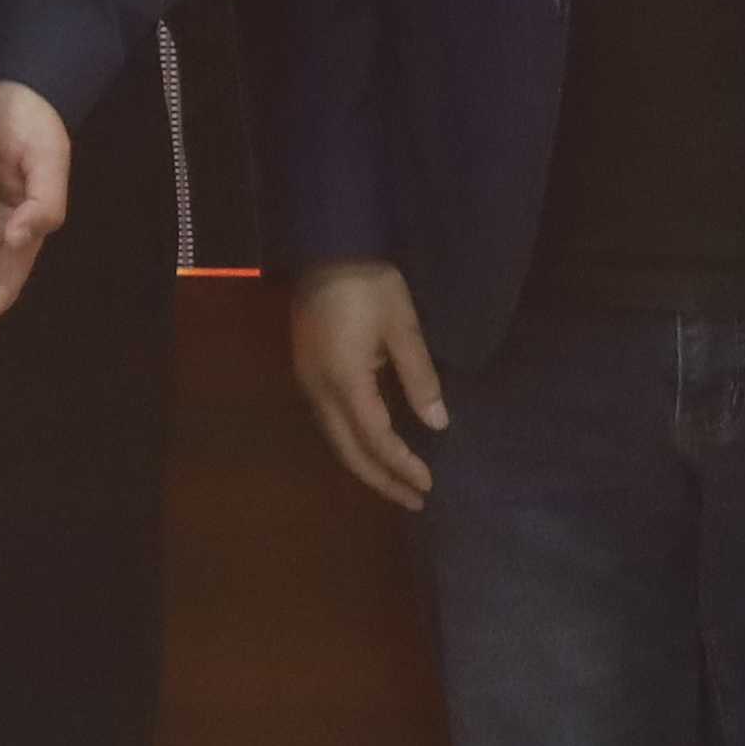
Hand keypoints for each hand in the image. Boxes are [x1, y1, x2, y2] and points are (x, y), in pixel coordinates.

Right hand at [288, 262, 449, 511]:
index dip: (402, 466)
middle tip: (414, 501)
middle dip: (381, 480)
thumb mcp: (403, 325)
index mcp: (345, 380)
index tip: (428, 485)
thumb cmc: (369, 283)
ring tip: (396, 483)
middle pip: (348, 451)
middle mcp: (320, 390)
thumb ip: (420, 377)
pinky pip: (330, 423)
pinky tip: (372, 446)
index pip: (376, 439)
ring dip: (366, 466)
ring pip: (335, 440)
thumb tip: (437, 424)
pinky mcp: (307, 371)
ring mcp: (308, 381)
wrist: (326, 245)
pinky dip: (354, 444)